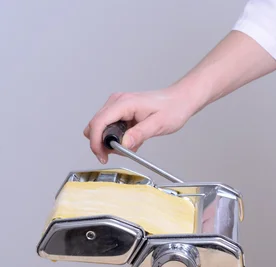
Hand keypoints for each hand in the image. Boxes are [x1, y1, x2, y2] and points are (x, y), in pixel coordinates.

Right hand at [83, 85, 198, 163]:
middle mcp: (117, 102)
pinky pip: (110, 127)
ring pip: (101, 127)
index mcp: (124, 103)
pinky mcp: (121, 111)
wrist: (180, 100)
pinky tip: (132, 140)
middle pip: (95, 125)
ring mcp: (118, 106)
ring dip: (110, 141)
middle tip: (118, 153)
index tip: (102, 156)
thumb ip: (139, 134)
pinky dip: (117, 137)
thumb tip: (123, 144)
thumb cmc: (173, 108)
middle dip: (102, 143)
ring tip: (130, 146)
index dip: (96, 142)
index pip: (99, 122)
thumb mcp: (158, 124)